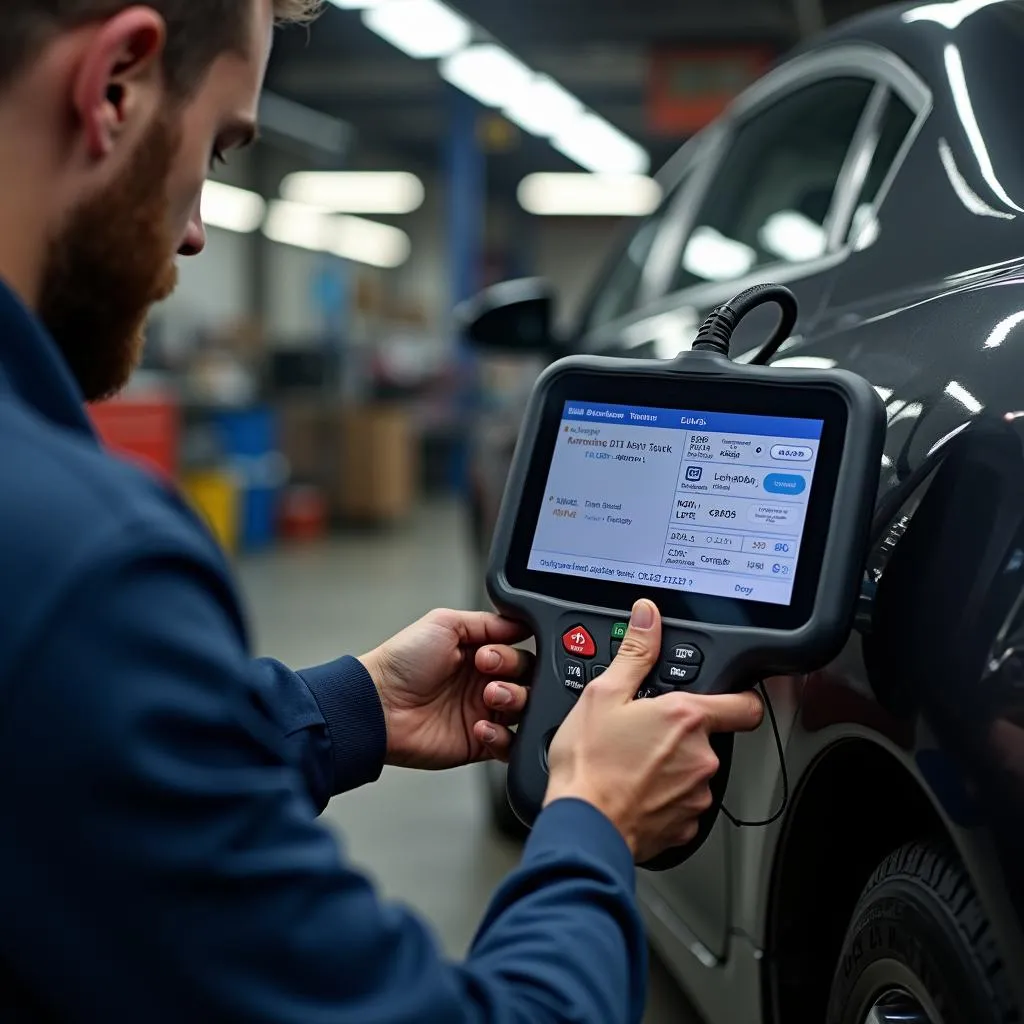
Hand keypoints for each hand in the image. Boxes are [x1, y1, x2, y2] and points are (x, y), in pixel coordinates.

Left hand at [359, 609, 532, 770]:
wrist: (378, 705)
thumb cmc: (402, 662)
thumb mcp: (444, 624)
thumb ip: (488, 622)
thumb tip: (523, 622)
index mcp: (480, 653)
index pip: (520, 652)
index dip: (512, 653)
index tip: (490, 654)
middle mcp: (485, 682)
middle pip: (530, 680)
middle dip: (516, 675)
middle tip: (488, 674)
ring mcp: (483, 713)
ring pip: (526, 710)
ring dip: (514, 701)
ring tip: (488, 697)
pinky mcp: (479, 743)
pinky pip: (510, 745)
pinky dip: (503, 737)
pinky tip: (481, 727)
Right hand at [544, 600, 764, 862]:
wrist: (582, 827)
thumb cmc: (589, 764)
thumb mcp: (603, 694)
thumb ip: (635, 653)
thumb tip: (648, 618)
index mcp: (687, 719)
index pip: (745, 705)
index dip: (737, 698)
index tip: (725, 698)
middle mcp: (702, 757)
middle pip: (711, 738)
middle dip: (684, 736)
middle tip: (644, 733)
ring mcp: (696, 795)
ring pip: (695, 773)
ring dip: (673, 767)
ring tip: (633, 764)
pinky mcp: (685, 827)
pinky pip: (683, 806)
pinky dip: (664, 799)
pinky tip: (634, 790)